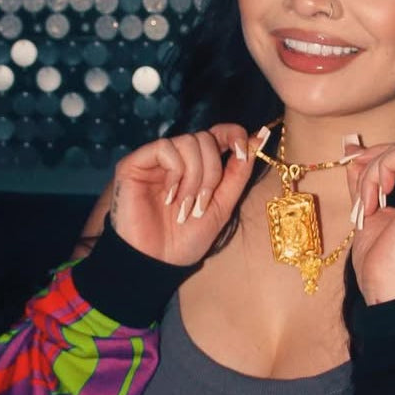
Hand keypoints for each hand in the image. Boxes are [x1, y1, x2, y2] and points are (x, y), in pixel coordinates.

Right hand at [108, 125, 257, 266]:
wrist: (157, 262)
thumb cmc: (186, 239)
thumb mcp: (223, 205)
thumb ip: (239, 172)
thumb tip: (259, 137)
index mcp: (198, 166)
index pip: (218, 132)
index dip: (233, 134)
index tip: (244, 152)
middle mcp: (176, 158)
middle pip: (206, 138)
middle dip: (212, 173)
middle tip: (200, 204)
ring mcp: (155, 160)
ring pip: (188, 141)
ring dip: (194, 178)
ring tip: (184, 207)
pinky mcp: (134, 163)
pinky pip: (165, 148)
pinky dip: (174, 173)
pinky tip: (169, 197)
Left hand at [345, 144, 394, 304]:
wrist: (389, 290)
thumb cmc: (381, 263)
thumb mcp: (366, 210)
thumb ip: (364, 181)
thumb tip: (352, 152)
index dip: (374, 162)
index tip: (355, 182)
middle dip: (370, 166)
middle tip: (359, 198)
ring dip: (372, 174)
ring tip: (366, 207)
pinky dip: (381, 171)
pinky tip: (375, 201)